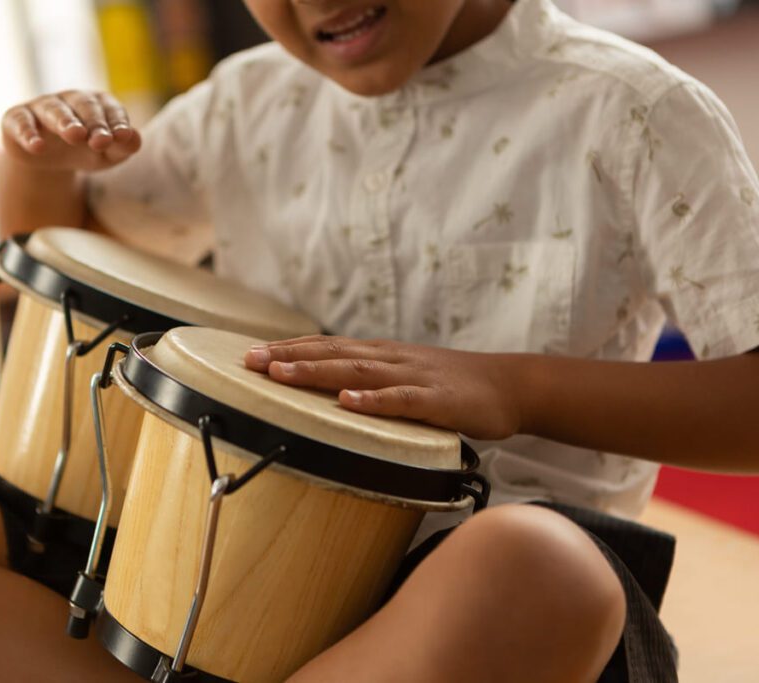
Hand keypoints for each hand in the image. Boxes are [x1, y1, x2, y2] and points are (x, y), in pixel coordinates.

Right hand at [0, 90, 141, 171]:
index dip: (116, 122)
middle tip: (100, 139)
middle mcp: (70, 99)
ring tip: (75, 135)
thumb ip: (123, 147)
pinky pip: (20, 121)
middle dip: (93, 122)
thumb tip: (135, 138)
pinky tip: (36, 146)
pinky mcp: (16, 118)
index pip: (110, 109)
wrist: (46, 162)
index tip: (123, 137)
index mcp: (96, 103)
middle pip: (84, 106)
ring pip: (54, 109)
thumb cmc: (84, 151)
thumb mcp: (107, 155)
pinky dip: (28, 132)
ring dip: (65, 121)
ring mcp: (42, 106)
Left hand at [244, 336, 526, 439]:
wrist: (509, 385)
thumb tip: (326, 393)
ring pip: (357, 372)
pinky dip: (373, 401)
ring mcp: (412, 377)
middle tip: (250, 361)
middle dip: (288, 356)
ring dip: (317, 370)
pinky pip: (401, 401)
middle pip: (331, 353)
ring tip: (283, 373)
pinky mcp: (437, 400)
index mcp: (379, 355)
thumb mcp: (402, 378)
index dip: (288, 348)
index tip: (249, 354)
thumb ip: (368, 381)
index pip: (325, 345)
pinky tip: (348, 402)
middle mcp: (389, 359)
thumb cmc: (451, 386)